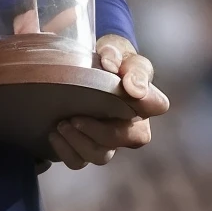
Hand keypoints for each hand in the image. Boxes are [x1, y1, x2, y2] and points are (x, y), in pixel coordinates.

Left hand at [48, 34, 169, 169]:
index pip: (157, 104)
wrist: (81, 64)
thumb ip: (122, 60)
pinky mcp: (85, 148)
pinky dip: (65, 151)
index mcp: (143, 98)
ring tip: (62, 124)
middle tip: (75, 117)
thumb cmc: (106, 57)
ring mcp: (108, 140)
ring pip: (102, 156)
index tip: (130, 90)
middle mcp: (130, 124)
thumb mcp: (116, 49)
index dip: (148, 101)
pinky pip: (79, 161)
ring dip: (80, 142)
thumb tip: (131, 86)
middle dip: (101, 131)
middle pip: (130, 139)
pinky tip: (54, 134)